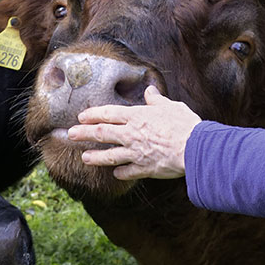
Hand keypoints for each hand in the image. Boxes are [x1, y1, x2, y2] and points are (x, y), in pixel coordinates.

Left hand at [67, 86, 201, 179]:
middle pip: (102, 133)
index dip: (93, 114)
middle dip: (84, 133)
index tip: (82, 116)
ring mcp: (136, 153)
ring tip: (84, 158)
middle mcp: (131, 134)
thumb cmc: (184, 124)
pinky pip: (127, 171)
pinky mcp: (144, 168)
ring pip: (109, 155)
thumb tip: (150, 91)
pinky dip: (120, 173)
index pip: (109, 113)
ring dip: (95, 157)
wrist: (194, 148)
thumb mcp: (171, 106)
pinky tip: (116, 173)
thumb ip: (157, 100)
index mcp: (137, 116)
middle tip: (70, 134)